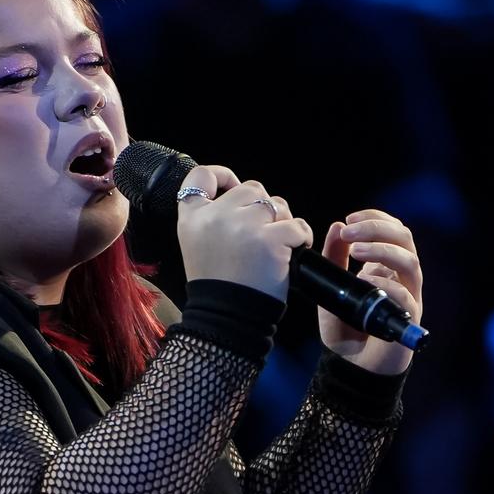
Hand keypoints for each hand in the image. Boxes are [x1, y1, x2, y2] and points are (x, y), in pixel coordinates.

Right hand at [176, 165, 315, 301]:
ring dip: (283, 221)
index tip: (233, 187)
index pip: (201, 176)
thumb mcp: (196, 245)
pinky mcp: (269, 239)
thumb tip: (241, 194)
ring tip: (277, 245)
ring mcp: (243, 225)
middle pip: (250, 188)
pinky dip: (301, 238)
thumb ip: (210, 217)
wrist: (227, 317)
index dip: (222, 176)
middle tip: (261, 234)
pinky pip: (296, 225)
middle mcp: (215, 216)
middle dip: (261, 207)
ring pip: (276, 204)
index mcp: (192, 218)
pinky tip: (293, 252)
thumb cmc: (218, 286)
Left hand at [317, 210, 422, 375]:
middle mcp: (403, 278)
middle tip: (349, 230)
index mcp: (388, 266)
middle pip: (405, 239)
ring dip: (383, 250)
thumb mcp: (333, 286)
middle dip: (377, 228)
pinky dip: (386, 284)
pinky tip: (365, 282)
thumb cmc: (346, 327)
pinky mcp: (408, 320)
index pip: (394, 230)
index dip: (375, 218)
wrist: (351, 366)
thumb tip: (338, 226)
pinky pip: (406, 296)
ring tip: (357, 251)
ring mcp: (409, 298)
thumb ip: (335, 257)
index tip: (349, 219)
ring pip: (410, 262)